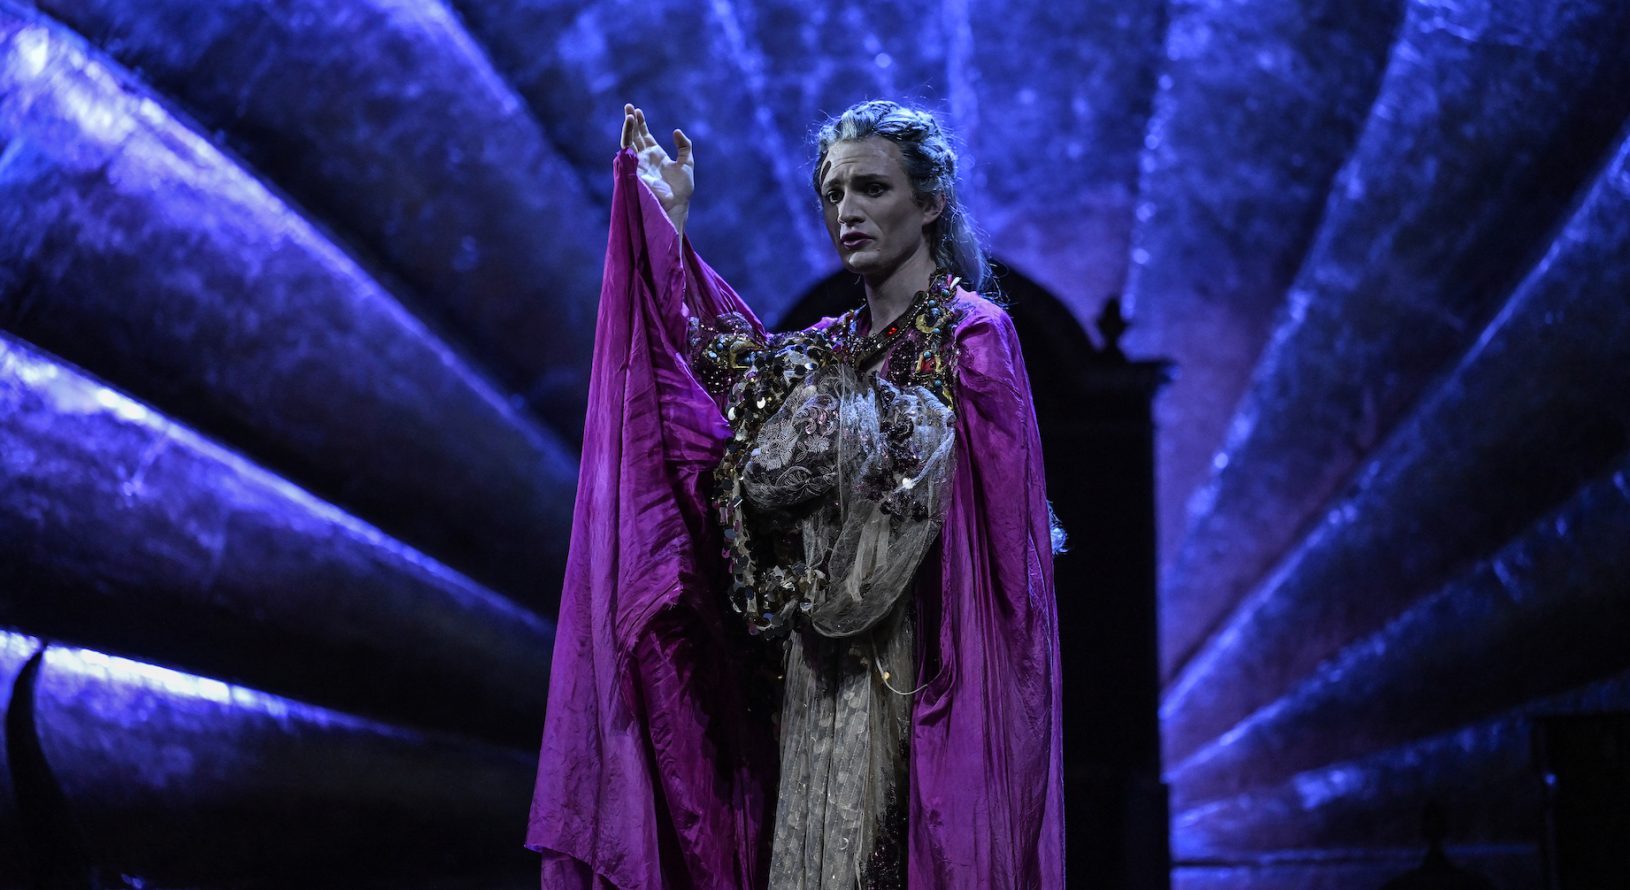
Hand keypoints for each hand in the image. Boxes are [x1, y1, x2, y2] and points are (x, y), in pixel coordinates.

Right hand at [620, 103, 692, 234]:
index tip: (638, 111)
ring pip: (629, 141)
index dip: (641, 123)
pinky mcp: (634, 168)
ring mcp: (638, 163)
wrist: (677, 204)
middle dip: (631, 121)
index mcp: (656, 155)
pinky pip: (627, 151)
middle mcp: (644, 158)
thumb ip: (684, 146)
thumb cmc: (682, 189)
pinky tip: (629, 126)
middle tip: (628, 106)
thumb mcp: (687, 163)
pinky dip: (627, 138)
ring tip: (629, 114)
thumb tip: (676, 131)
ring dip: (628, 127)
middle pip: (634, 135)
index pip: (644, 136)